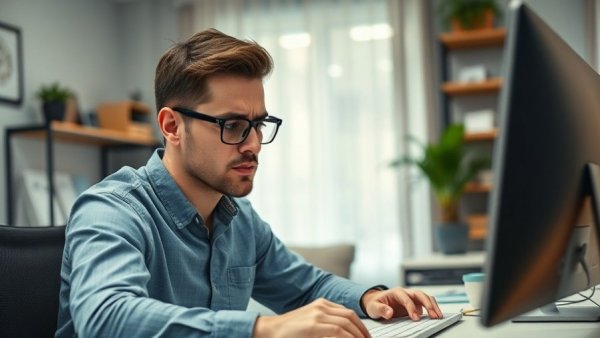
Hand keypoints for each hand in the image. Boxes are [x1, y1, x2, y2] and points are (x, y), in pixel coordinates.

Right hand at [253, 298, 370, 337]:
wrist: (270, 331)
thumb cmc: (289, 331)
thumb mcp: (311, 323)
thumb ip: (326, 325)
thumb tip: (344, 333)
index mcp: (321, 304)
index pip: (348, 312)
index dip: (360, 325)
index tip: (365, 336)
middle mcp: (321, 306)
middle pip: (350, 317)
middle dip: (362, 331)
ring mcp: (318, 314)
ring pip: (347, 323)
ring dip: (358, 336)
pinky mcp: (314, 325)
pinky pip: (338, 331)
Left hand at [360, 287, 442, 320]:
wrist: (377, 301)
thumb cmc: (375, 303)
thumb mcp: (374, 307)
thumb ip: (381, 309)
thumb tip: (389, 313)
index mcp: (396, 292)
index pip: (406, 298)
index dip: (411, 308)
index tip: (416, 318)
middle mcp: (406, 293)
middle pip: (420, 295)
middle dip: (428, 304)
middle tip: (434, 316)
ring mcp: (412, 297)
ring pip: (425, 297)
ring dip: (433, 305)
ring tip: (438, 316)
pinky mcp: (415, 303)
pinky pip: (426, 303)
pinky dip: (432, 308)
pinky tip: (436, 315)